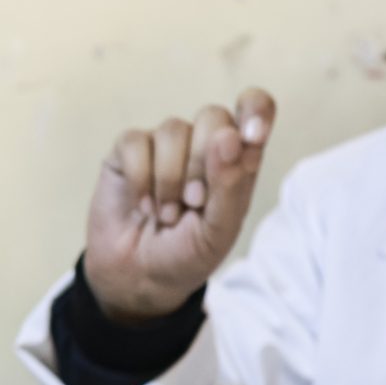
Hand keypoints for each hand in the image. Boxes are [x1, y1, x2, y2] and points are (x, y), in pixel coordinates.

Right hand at [82, 89, 277, 323]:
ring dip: (170, 180)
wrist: (138, 276)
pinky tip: (142, 205)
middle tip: (195, 203)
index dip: (255, 110)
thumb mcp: (219, 232)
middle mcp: (203, 143)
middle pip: (213, 116)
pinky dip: (141, 179)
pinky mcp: (129, 150)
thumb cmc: (186, 254)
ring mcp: (165, 145)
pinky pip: (136, 142)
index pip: (256, 108)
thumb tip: (228, 135)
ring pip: (174, 129)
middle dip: (204, 163)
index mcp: (236, 159)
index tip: (251, 135)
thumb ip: (230, 185)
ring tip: (167, 215)